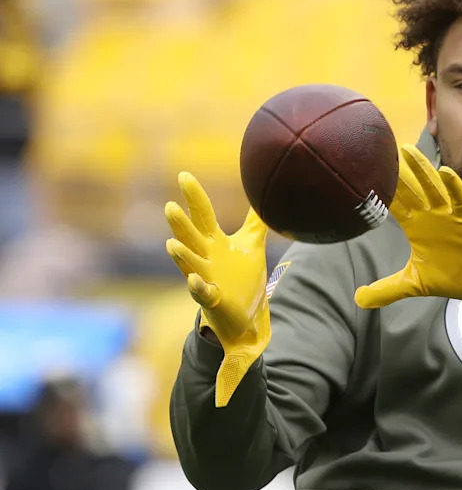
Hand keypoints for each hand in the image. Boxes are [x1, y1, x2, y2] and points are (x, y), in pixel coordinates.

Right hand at [165, 172, 270, 406]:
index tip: (184, 175)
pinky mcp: (212, 299)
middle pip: (190, 237)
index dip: (194, 196)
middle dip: (180, 224)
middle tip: (170, 206)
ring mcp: (206, 278)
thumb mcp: (251, 244)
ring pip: (189, 264)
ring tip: (172, 244)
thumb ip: (255, 221)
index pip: (202, 215)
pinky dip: (198, 286)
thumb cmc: (242, 276)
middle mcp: (205, 258)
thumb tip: (263, 194)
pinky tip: (195, 280)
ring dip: (181, 255)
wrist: (246, 313)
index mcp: (213, 242)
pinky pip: (202, 292)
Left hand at [355, 145, 461, 310]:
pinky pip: (461, 200)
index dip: (380, 188)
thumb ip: (386, 290)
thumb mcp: (414, 283)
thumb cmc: (452, 276)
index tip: (363, 171)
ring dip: (422, 170)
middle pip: (410, 189)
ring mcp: (449, 215)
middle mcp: (431, 216)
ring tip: (409, 151)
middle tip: (382, 149)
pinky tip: (446, 173)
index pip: (394, 203)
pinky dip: (455, 187)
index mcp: (416, 226)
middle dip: (398, 171)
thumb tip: (358, 300)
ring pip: (433, 188)